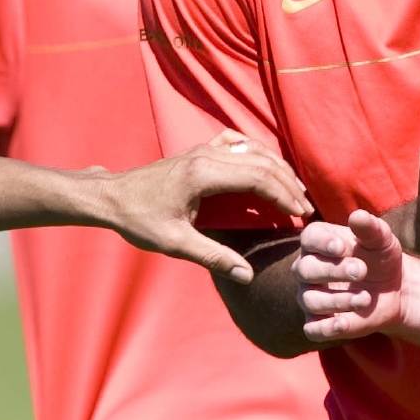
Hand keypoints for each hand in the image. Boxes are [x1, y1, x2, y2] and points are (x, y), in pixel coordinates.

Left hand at [102, 133, 312, 282]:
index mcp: (203, 175)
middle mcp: (206, 155)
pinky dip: (258, 153)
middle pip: (261, 162)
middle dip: (288, 184)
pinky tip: (268, 165)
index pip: (257, 178)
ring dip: (278, 168)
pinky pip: (238, 143)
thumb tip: (247, 275)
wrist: (112, 197)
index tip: (301, 215)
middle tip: (306, 208)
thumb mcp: (175, 243)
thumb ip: (214, 258)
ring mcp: (203, 149)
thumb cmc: (139, 220)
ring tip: (296, 191)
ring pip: (253, 150)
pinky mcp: (199, 150)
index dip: (283, 195)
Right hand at [294, 209, 403, 343]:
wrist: (395, 289)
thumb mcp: (381, 240)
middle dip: (333, 271)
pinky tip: (345, 323)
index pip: (309, 239)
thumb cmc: (381, 257)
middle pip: (305, 270)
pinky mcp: (318, 322)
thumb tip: (357, 216)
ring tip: (366, 298)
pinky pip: (312, 329)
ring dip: (338, 300)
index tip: (342, 248)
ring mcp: (310, 296)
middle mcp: (307, 269)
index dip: (322, 243)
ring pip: (311, 300)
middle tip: (362, 271)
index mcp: (318, 243)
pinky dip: (326, 328)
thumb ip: (370, 228)